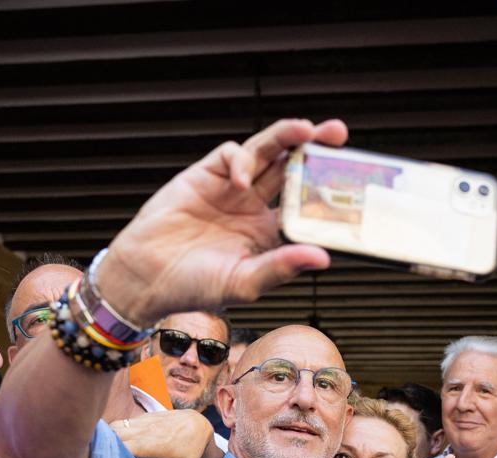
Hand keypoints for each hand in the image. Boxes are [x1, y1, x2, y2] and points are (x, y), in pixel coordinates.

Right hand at [94, 118, 348, 325]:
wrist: (144, 277)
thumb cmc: (193, 288)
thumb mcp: (243, 283)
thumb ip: (280, 268)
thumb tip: (322, 257)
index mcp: (270, 235)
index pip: (306, 206)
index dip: (327, 193)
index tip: (353, 186)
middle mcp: (254, 207)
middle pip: (293, 170)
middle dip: (316, 150)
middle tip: (338, 136)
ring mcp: (231, 189)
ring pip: (266, 153)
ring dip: (286, 138)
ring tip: (306, 130)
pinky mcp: (205, 175)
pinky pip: (231, 155)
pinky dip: (240, 161)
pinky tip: (239, 181)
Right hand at [110, 410, 222, 457]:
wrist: (198, 422)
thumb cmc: (192, 446)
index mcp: (153, 444)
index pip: (124, 447)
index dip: (112, 455)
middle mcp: (145, 431)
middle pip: (115, 436)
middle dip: (104, 446)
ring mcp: (142, 422)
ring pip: (115, 427)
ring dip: (106, 438)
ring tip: (99, 452)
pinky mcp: (142, 418)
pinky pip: (121, 423)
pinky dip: (113, 432)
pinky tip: (109, 443)